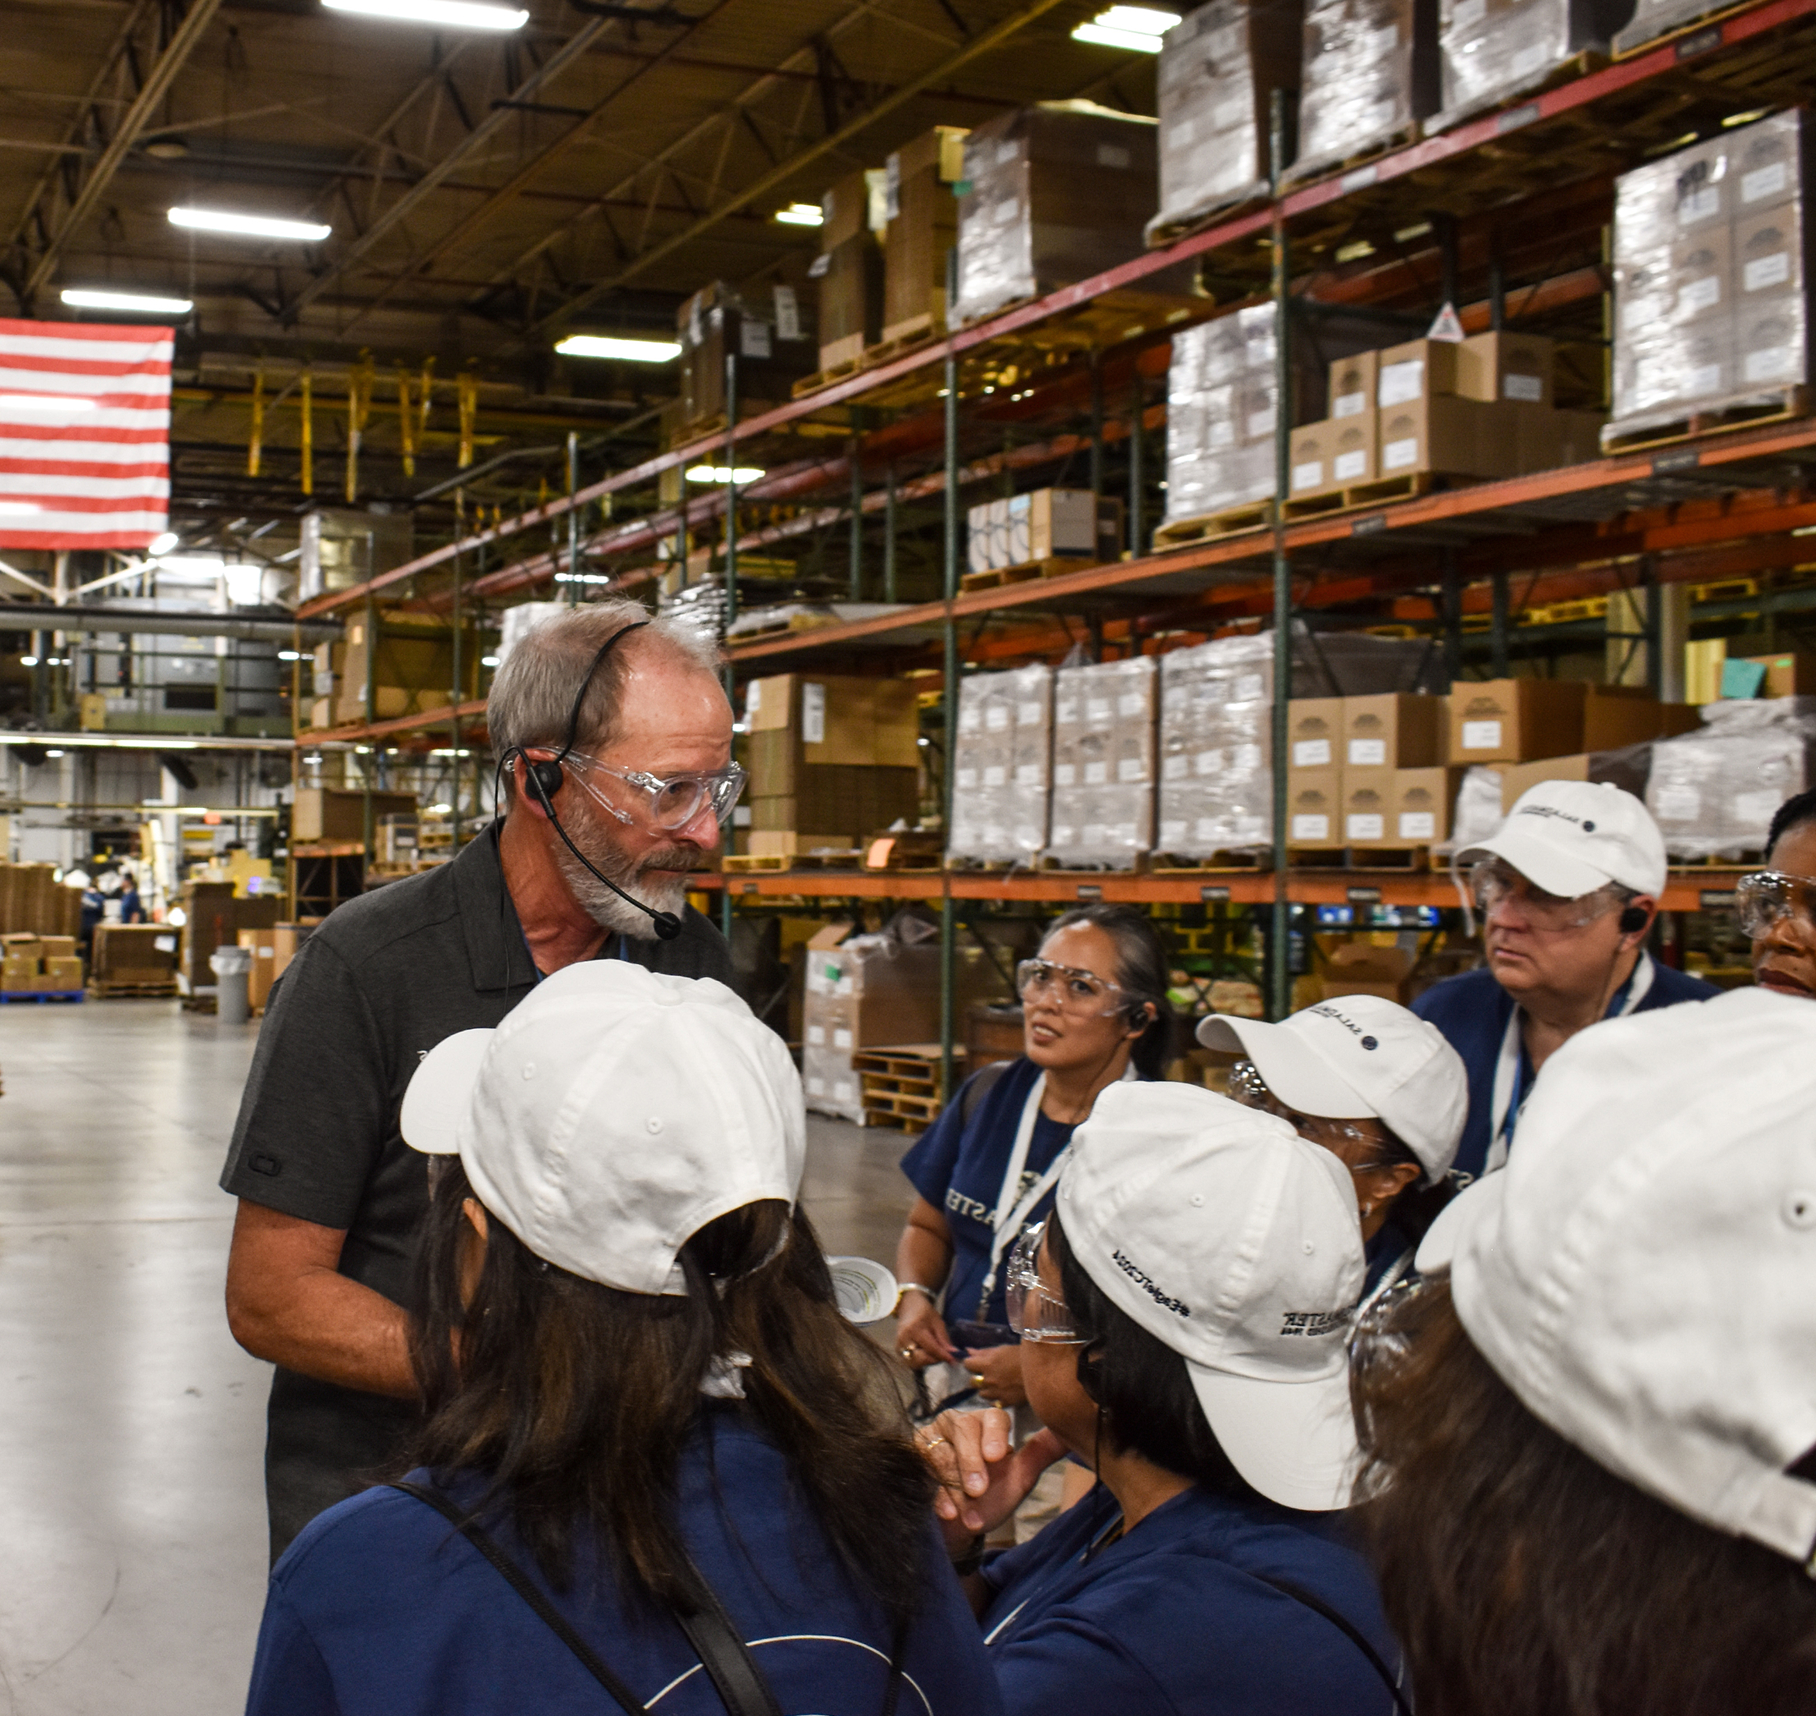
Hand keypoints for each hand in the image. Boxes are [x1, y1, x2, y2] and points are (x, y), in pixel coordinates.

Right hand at [896, 1291, 955, 1367]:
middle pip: (922, 1359)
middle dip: (934, 1359)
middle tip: (943, 1354)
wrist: (908, 1305)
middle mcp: (904, 1339)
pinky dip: (920, 1360)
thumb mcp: (937, 1321)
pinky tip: (925, 1352)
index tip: (953, 1361)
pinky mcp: (897, 1350)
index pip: (931, 1348)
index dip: (943, 1356)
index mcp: (914, 1329)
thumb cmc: (924, 1312)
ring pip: (916, 1363)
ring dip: (927, 1361)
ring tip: (933, 1351)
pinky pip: (911, 1361)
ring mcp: (898, 1345)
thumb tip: (953, 1353)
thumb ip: (944, 1339)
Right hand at [918, 1409, 1066, 1553]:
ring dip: (955, 1487)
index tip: (999, 1457)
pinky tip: (947, 1513)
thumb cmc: (990, 1499)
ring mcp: (931, 1438)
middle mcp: (956, 1423)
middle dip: (972, 1462)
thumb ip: (1039, 1453)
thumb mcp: (1017, 1478)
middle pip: (964, 1428)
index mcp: (986, 1423)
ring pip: (942, 1452)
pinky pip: (921, 1470)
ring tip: (968, 1514)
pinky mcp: (911, 1457)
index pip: (993, 1417)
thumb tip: (1068, 1432)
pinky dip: (936, 1494)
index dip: (995, 1435)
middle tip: (979, 1491)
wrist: (959, 1527)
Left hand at [961, 1342, 1025, 1407]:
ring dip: (986, 1389)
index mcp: (987, 1364)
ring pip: (982, 1394)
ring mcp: (996, 1393)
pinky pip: (994, 1402)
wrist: (1042, 1372)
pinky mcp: (1005, 1402)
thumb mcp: (1003, 1349)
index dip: (971, 1363)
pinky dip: (996, 1398)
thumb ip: (984, 1352)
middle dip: (977, 1377)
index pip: (967, 1364)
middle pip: (972, 1382)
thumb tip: (968, 1351)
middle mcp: (989, 1380)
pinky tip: (1003, 1392)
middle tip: (988, 1374)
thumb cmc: (1023, 1356)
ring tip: (997, 1383)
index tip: (976, 1363)